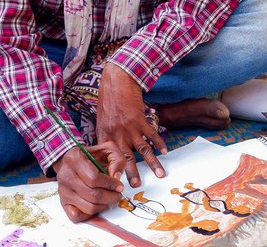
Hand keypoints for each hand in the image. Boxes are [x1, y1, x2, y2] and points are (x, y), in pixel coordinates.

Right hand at [52, 142, 125, 222]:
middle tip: (117, 194)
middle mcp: (66, 175)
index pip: (94, 178)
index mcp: (75, 159)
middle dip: (110, 197)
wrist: (73, 161)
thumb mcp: (107, 149)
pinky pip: (77, 216)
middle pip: (92, 195)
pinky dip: (90, 215)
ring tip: (109, 198)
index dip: (110, 184)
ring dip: (104, 206)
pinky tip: (97, 205)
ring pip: (88, 207)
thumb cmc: (90, 156)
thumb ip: (117, 159)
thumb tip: (116, 176)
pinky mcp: (63, 202)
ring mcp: (63, 190)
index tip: (119, 186)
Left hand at [97, 63, 167, 187]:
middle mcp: (117, 134)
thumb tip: (109, 149)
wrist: (117, 80)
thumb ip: (106, 134)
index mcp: (105, 135)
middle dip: (133, 173)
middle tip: (137, 185)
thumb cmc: (108, 98)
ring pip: (143, 150)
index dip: (113, 171)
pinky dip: (159, 143)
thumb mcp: (101, 119)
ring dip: (152, 163)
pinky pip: (152, 135)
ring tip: (160, 174)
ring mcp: (129, 127)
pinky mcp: (140, 119)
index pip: (109, 158)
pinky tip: (165, 151)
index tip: (116, 183)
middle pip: (126, 158)